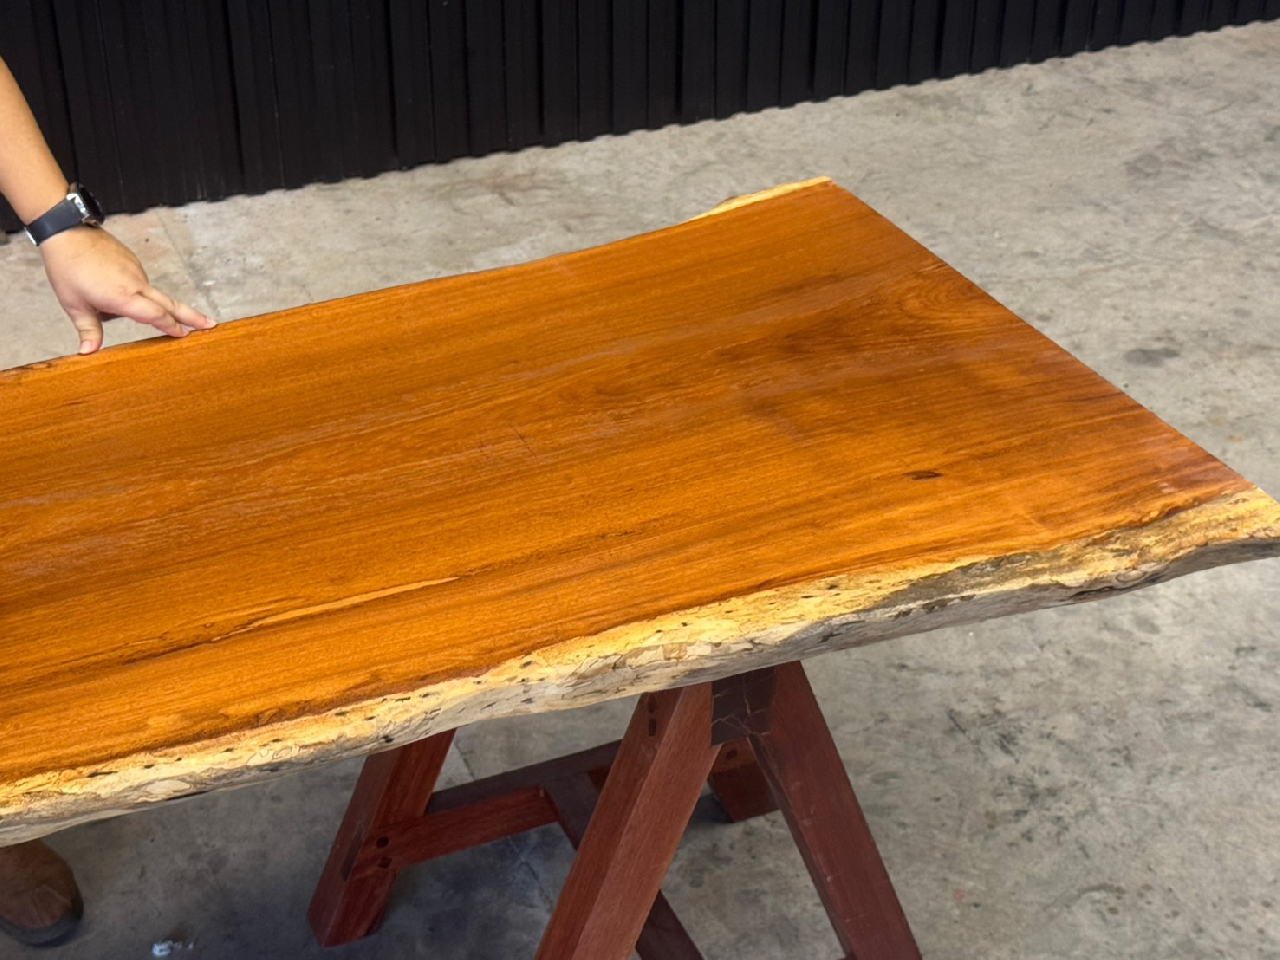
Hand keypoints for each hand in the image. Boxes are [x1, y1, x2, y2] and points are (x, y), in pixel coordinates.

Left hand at [38, 226, 214, 354]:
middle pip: (170, 303)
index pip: (156, 316)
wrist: (67, 231)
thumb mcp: (74, 303)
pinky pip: (139, 282)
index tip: (185, 335)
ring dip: (149, 305)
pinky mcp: (133, 262)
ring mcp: (137, 271)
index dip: (171, 327)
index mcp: (123, 297)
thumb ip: (88, 328)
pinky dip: (135, 291)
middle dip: (191, 316)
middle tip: (210, 324)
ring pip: (151, 294)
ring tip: (108, 299)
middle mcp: (136, 284)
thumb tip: (88, 352)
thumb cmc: (68, 268)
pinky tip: (109, 287)